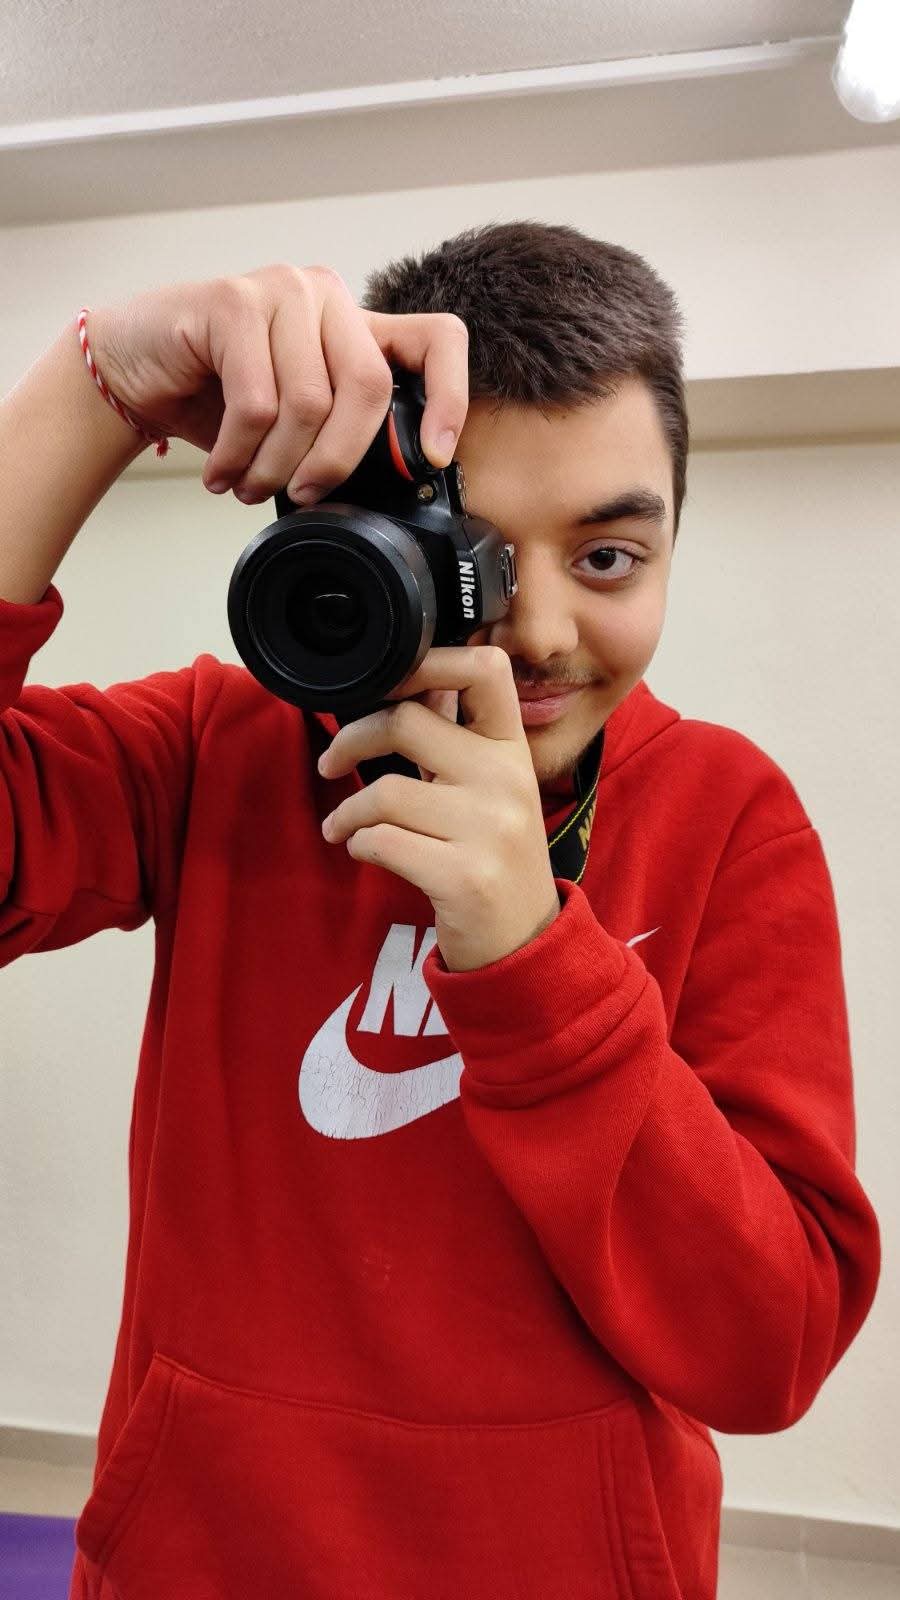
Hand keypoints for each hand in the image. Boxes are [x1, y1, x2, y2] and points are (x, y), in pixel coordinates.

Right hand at [84, 263, 469, 500]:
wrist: (135, 370)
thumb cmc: (218, 395)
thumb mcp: (298, 416)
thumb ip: (343, 429)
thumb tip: (392, 486)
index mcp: (357, 324)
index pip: (438, 340)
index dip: (450, 398)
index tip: (433, 455)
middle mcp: (327, 296)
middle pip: (370, 388)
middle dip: (338, 462)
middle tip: (305, 496)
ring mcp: (282, 290)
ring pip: (309, 403)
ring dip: (275, 467)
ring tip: (249, 486)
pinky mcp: (232, 301)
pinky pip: (256, 403)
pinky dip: (239, 454)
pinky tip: (222, 473)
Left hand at [317, 646, 561, 972]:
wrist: (523, 944)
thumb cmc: (494, 860)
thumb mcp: (493, 791)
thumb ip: (455, 743)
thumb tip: (402, 691)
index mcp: (512, 750)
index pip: (484, 669)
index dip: (426, 662)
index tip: (384, 685)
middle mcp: (506, 780)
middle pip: (407, 722)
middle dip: (351, 740)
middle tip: (332, 763)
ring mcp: (489, 829)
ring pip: (384, 792)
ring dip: (347, 811)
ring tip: (342, 827)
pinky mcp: (464, 876)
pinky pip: (382, 842)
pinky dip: (359, 845)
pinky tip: (364, 851)